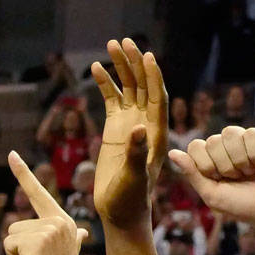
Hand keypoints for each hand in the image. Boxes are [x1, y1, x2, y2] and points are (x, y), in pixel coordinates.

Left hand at [2, 153, 85, 254]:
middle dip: (19, 249)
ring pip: (11, 235)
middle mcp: (60, 221)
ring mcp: (50, 230)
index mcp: (65, 222)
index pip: (39, 194)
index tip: (11, 154)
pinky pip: (9, 245)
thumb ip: (73, 240)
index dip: (23, 174)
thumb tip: (83, 234)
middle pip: (17, 225)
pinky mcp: (37, 241)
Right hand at [91, 39, 166, 228]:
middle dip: (134, 64)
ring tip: (111, 45)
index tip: (146, 56)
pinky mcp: (116, 130)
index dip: (153, 77)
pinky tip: (96, 68)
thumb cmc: (131, 200)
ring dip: (121, 68)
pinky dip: (106, 84)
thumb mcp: (134, 178)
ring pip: (128, 89)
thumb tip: (138, 128)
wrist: (120, 212)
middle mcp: (146, 125)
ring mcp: (131, 125)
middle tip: (124, 43)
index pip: (158, 98)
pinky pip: (112, 100)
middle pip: (143, 86)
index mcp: (157, 134)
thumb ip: (137, 153)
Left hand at [170, 127, 254, 226]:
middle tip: (238, 179)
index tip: (218, 180)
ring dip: (239, 160)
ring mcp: (246, 141)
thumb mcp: (212, 193)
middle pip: (212, 141)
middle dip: (224, 165)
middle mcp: (227, 148)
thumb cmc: (243, 206)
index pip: (195, 146)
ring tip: (250, 173)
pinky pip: (251, 134)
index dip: (205, 165)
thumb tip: (171, 152)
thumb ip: (192, 172)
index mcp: (211, 160)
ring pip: (230, 133)